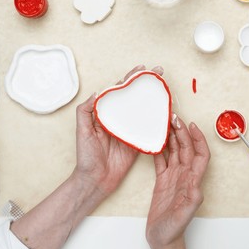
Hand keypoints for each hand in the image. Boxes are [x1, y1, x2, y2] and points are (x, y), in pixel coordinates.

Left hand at [73, 65, 163, 196]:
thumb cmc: (86, 156)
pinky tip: (165, 110)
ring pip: (143, 109)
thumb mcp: (82, 130)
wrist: (96, 179)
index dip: (130, 78)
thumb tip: (98, 92)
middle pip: (134, 96)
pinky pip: (149, 128)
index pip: (119, 91)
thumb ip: (86, 110)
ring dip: (154, 98)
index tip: (141, 69)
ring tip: (164, 87)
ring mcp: (130, 130)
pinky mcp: (138, 142)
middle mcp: (119, 119)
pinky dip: (157, 119)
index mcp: (106, 114)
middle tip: (158, 72)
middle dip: (146, 83)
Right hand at [146, 115, 210, 248]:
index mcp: (192, 181)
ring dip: (171, 137)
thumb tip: (197, 184)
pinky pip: (161, 160)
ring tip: (164, 123)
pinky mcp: (162, 180)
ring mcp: (173, 177)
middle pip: (186, 149)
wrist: (162, 238)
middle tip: (173, 118)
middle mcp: (184, 176)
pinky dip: (159, 149)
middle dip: (181, 132)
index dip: (198, 139)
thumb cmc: (174, 229)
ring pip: (174, 152)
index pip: (200, 155)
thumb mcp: (183, 215)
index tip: (191, 125)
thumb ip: (191, 200)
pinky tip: (154, 141)